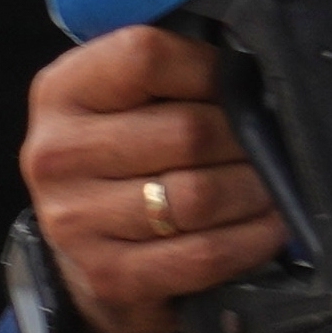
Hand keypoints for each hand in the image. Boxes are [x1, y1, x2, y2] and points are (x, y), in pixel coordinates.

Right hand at [15, 24, 284, 332]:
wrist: (81, 253)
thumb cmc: (119, 158)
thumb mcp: (121, 100)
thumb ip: (168, 74)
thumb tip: (253, 68)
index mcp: (61, 91)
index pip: (145, 57)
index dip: (208, 67)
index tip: (238, 80)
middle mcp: (57, 154)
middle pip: (186, 131)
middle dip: (246, 137)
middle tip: (272, 142)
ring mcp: (76, 221)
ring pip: (199, 196)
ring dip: (254, 190)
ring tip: (274, 184)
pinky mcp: (109, 276)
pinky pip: (203, 255)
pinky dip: (250, 240)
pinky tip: (268, 227)